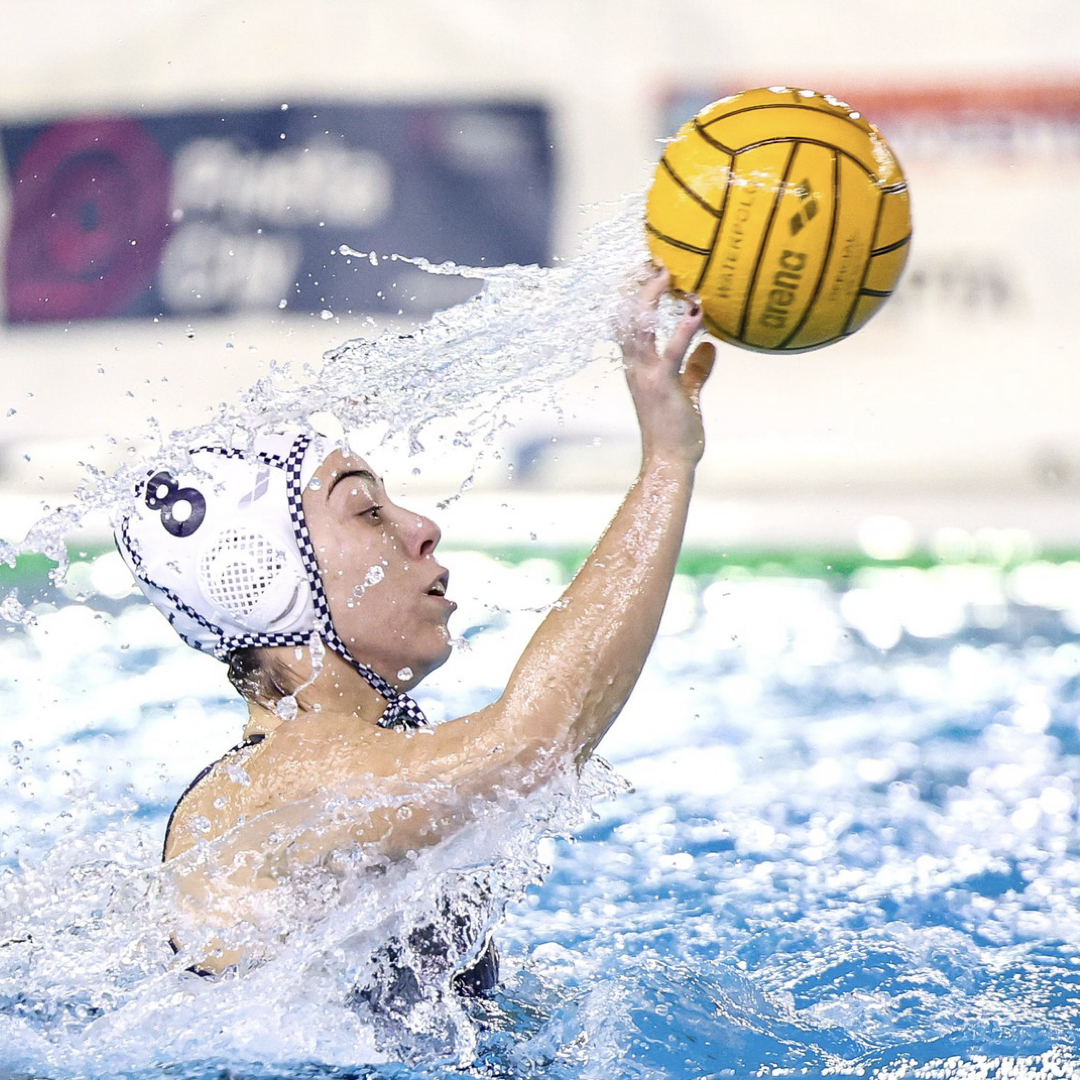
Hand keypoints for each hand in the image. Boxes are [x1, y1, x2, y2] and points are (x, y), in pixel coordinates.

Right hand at [618, 267, 715, 466]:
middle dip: (634, 284)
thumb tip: (711, 346)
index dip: (630, 292)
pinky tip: (698, 311)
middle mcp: (635, 364)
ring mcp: (645, 373)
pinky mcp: (662, 385)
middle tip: (654, 258)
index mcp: (637, 364)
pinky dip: (682, 330)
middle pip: (623, 314)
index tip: (646, 267)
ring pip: (637, 326)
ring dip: (651, 297)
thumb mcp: (687, 394)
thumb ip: (696, 369)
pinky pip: (670, 351)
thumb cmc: (677, 432)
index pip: (625, 320)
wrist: (668, 461)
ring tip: (668, 273)